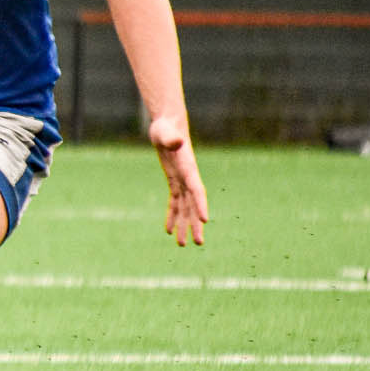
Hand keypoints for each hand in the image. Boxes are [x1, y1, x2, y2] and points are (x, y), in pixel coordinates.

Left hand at [148, 113, 207, 245]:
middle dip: (195, 224)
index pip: (197, 190)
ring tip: (181, 244)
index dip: (201, 204)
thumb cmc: (166, 127)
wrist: (167, 125)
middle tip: (199, 243)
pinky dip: (172, 215)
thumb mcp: (165, 132)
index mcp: (189, 169)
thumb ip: (171, 139)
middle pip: (194, 205)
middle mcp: (188, 178)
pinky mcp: (174, 181)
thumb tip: (177, 142)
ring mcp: (181, 181)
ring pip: (185, 208)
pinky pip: (175, 202)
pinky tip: (168, 230)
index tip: (205, 220)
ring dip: (183, 225)